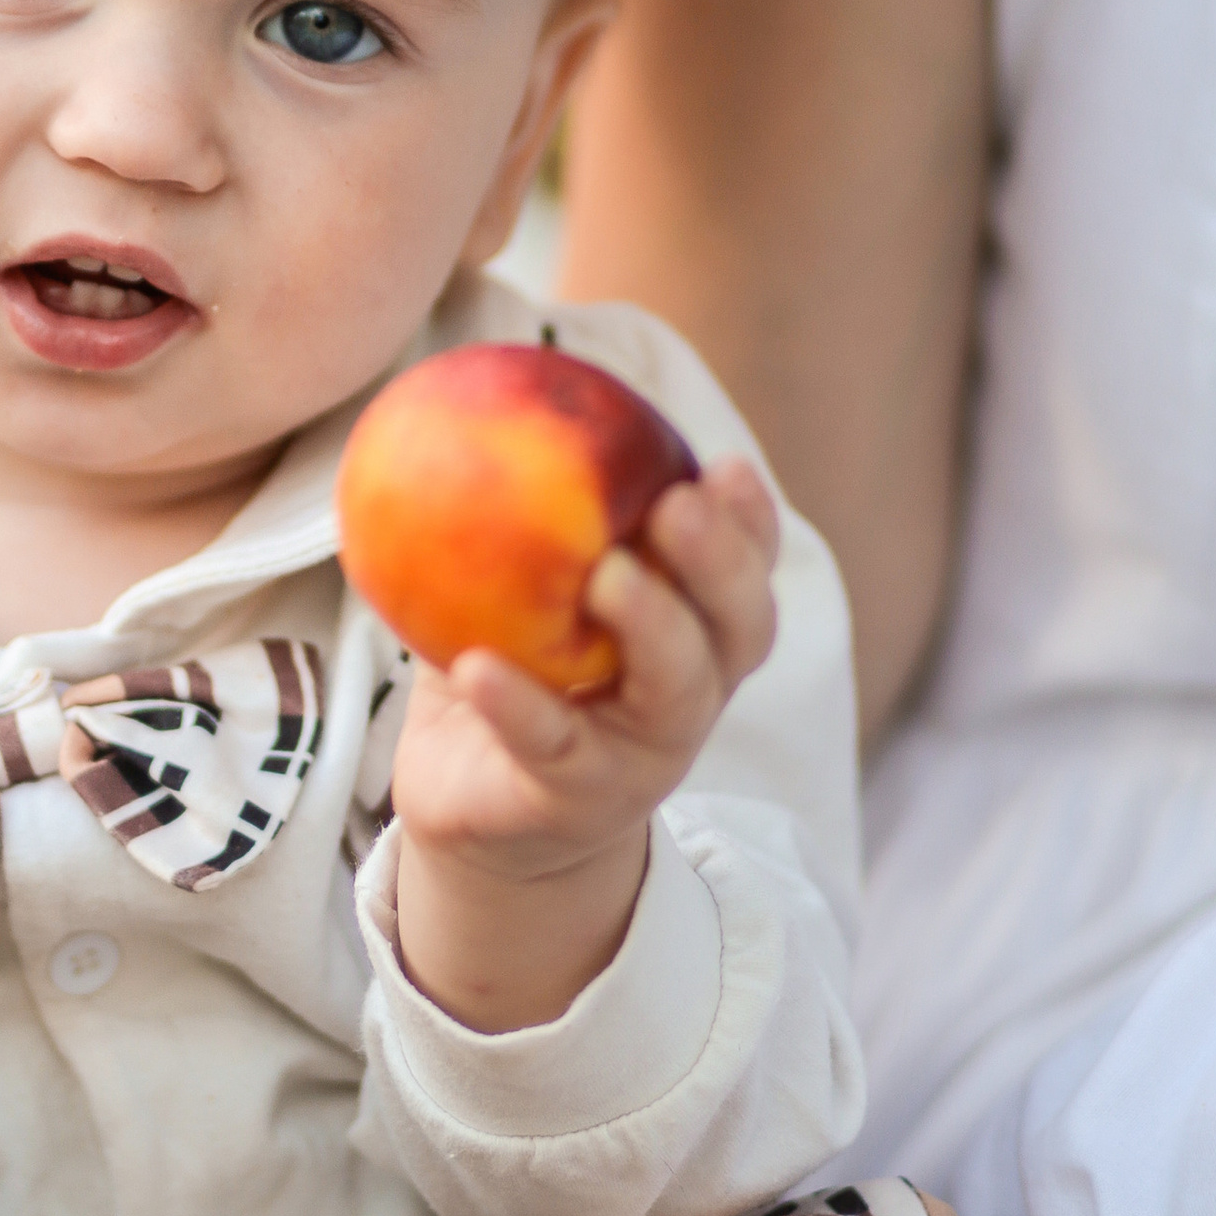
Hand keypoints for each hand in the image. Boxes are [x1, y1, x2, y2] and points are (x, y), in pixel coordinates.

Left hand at [386, 459, 778, 1032]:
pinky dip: (519, 706)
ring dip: (650, 628)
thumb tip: (463, 397)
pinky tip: (476, 667)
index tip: (724, 467)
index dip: (751, 525)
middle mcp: (688, 695)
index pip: (746, 574)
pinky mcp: (577, 801)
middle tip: (677, 505)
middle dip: (720, 563)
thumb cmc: (515, 678)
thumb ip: (518, 519)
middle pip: (738, 629)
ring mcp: (643, 755)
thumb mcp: (521, 594)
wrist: (483, 818)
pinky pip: (553, 748)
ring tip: (607, 574)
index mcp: (692, 637)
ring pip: (675, 692)